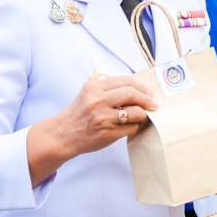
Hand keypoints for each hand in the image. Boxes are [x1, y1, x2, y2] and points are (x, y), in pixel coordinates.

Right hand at [26, 74, 157, 183]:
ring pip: (135, 112)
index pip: (125, 81)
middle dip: (147, 99)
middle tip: (153, 104)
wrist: (63, 134)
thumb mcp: (88, 93)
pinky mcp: (108, 133)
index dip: (141, 87)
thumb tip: (136, 88)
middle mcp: (98, 100)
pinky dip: (135, 127)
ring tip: (143, 115)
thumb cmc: (79, 114)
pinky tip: (133, 126)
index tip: (148, 92)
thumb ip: (108, 88)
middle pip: (132, 94)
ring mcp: (103, 118)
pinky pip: (131, 128)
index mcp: (94, 87)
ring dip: (143, 114)